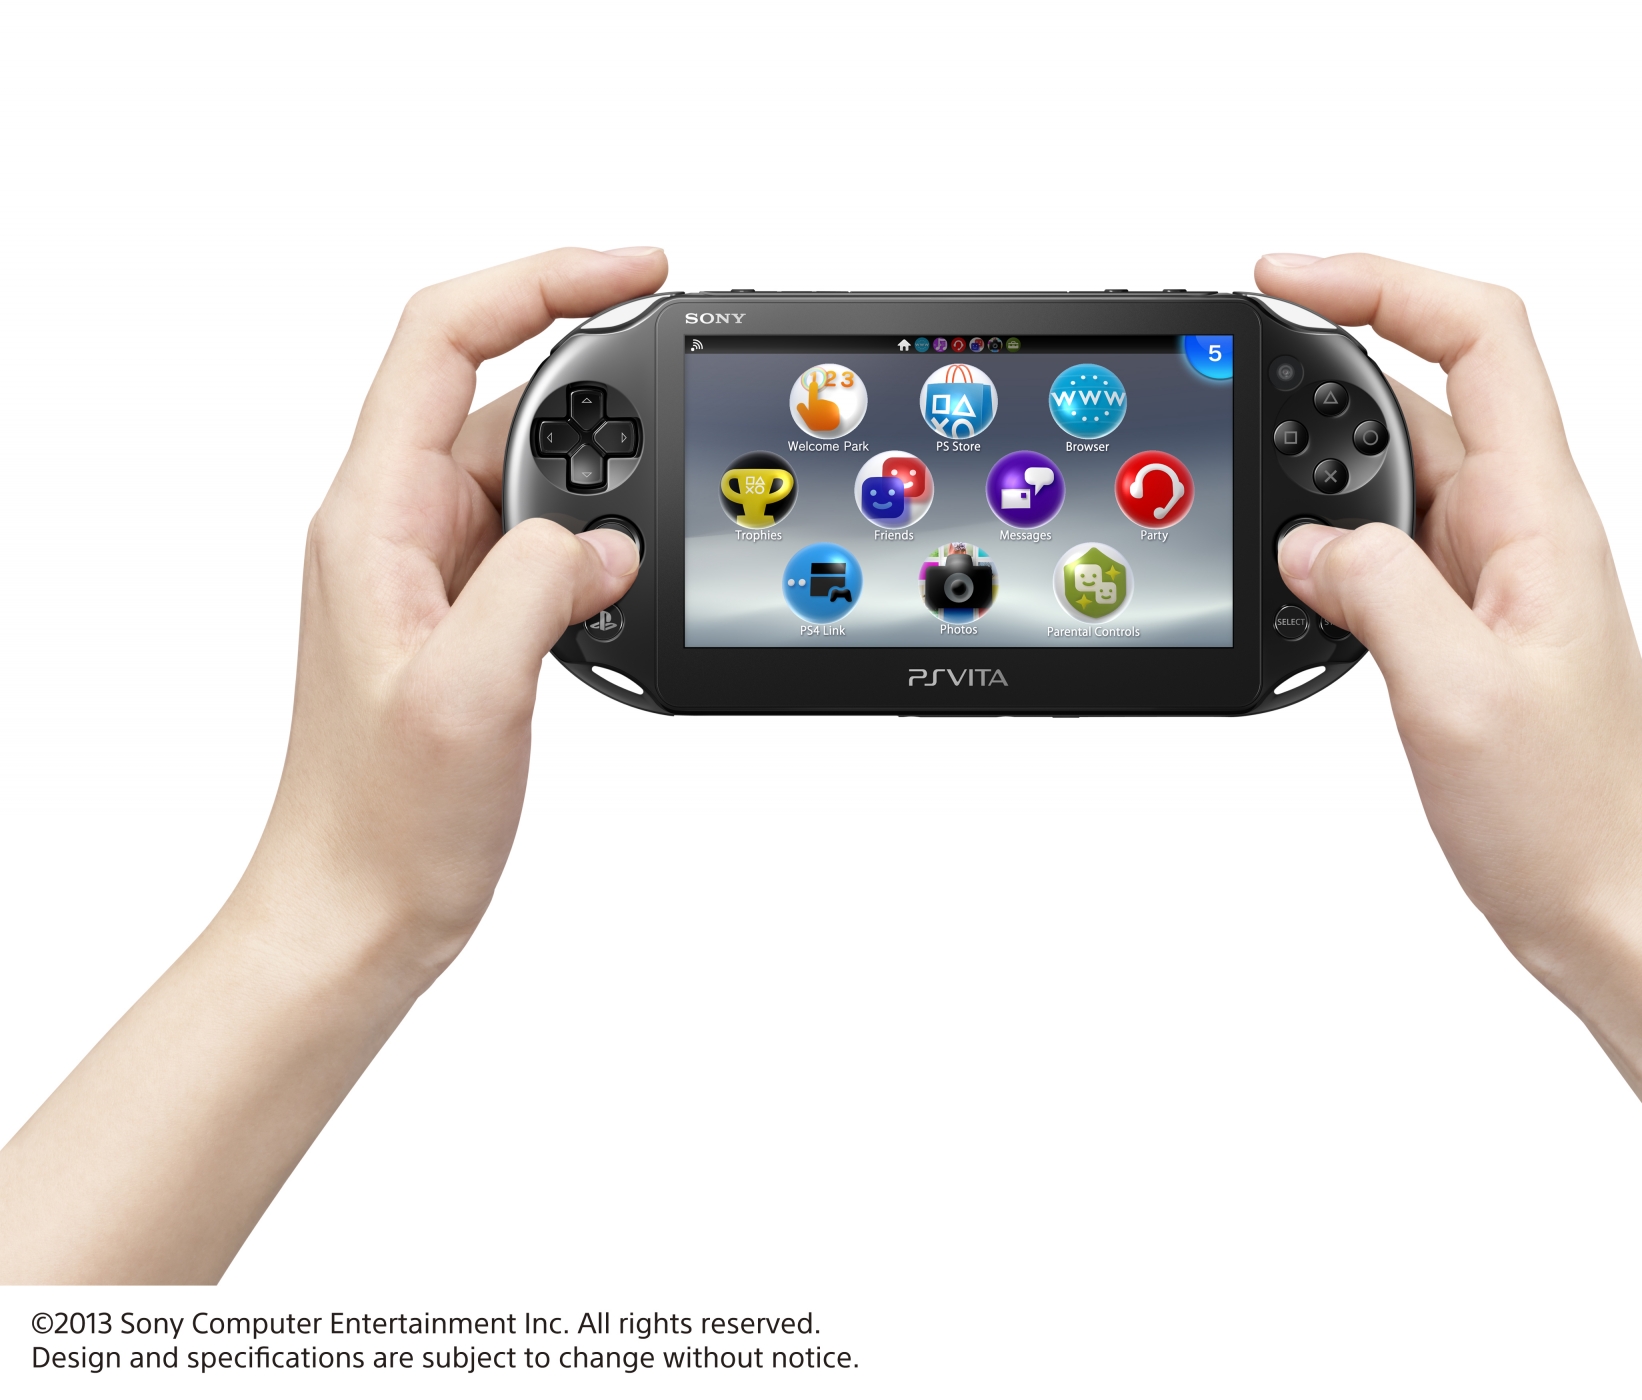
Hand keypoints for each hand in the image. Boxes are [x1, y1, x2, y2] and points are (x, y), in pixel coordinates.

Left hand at [0, 247, 666, 1281]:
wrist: (360, 908)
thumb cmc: (382, 819)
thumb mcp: (467, 694)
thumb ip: (535, 583)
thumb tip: (603, 539)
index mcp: (373, 517)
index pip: (446, 339)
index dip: (543, 282)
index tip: (635, 274)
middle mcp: (396, 526)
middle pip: (497, 387)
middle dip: (594, 366)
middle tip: (682, 368)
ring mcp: (432, 571)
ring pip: (527, 466)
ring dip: (602, 464)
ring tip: (671, 480)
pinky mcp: (468, 617)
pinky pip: (538, 537)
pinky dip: (595, 534)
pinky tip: (633, 566)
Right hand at [1262, 253, 1641, 962]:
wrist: (1613, 904)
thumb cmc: (1571, 813)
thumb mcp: (1459, 694)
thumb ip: (1377, 589)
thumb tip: (1306, 542)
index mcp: (1540, 516)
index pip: (1476, 336)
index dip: (1379, 281)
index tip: (1282, 279)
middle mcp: (1519, 529)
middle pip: (1418, 389)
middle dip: (1320, 372)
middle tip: (1234, 386)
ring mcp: (1489, 576)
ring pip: (1391, 473)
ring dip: (1316, 472)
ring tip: (1245, 496)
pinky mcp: (1461, 625)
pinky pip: (1384, 548)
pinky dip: (1325, 545)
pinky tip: (1287, 576)